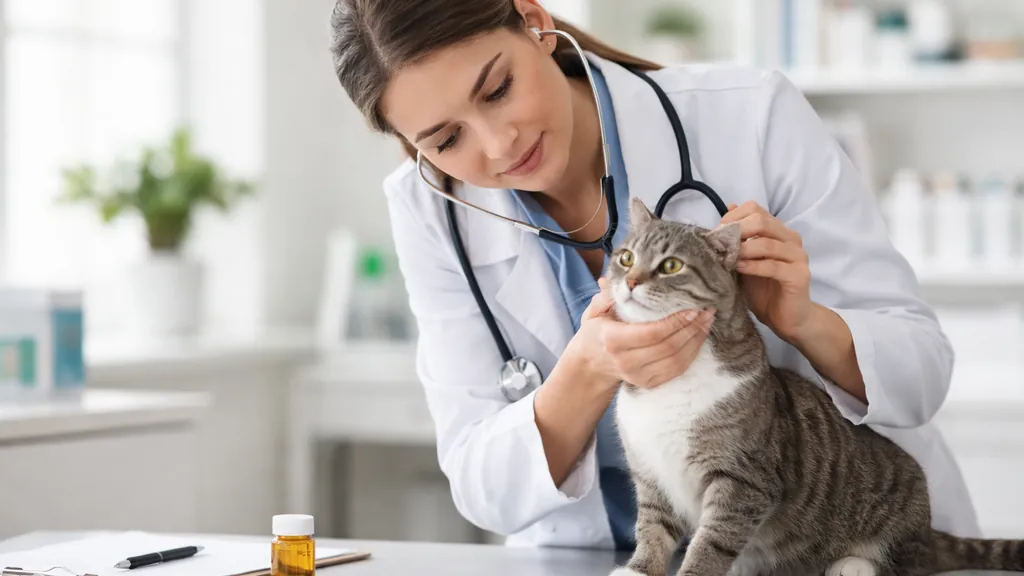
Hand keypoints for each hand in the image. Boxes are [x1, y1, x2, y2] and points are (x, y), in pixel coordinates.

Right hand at [565, 278, 714, 388]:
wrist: (592, 364)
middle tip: (707, 311)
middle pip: (668, 347)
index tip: (692, 308)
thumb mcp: (593, 313)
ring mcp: (638, 376)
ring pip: (677, 361)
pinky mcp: (649, 383)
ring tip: (707, 322)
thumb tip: (610, 281)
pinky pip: (677, 370)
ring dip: (696, 341)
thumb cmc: (596, 332)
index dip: (676, 322)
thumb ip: (604, 297)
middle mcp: (626, 361)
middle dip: (692, 328)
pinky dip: (692, 354)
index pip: (652, 332)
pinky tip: (698, 338)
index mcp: (613, 340)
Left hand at [719, 201, 812, 341]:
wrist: (786, 319)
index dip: (733, 217)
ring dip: (742, 249)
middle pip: (762, 221)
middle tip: (718, 243)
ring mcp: (798, 256)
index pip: (756, 209)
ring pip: (767, 243)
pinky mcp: (799, 275)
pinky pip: (773, 266)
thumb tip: (727, 210)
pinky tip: (739, 269)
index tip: (716, 232)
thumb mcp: (744, 261)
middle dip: (735, 231)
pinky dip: (753, 266)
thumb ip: (738, 240)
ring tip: (725, 257)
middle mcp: (791, 239)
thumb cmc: (763, 290)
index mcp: (779, 232)